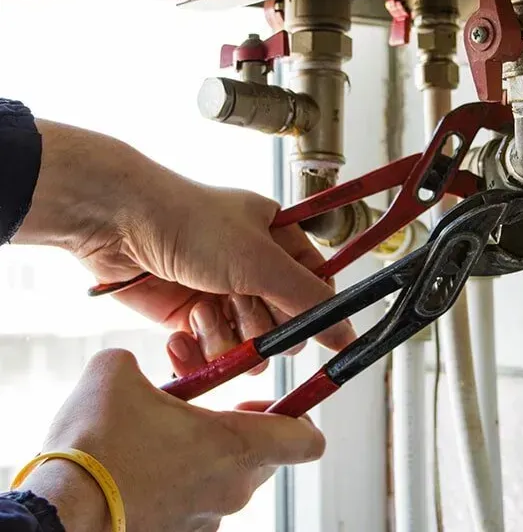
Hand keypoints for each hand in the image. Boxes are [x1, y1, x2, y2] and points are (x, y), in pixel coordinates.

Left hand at [13, 120, 354, 374]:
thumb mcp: (261, 261)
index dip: (311, 313)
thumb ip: (308, 301)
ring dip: (227, 338)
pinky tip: (182, 334)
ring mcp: (222, 295)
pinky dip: (199, 353)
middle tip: (241, 305)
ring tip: (203, 311)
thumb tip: (347, 334)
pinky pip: (212, 355)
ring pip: (249, 346)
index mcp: (279, 242)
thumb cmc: (191, 224)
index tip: (301, 326)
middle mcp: (254, 270)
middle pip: (284, 325)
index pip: (316, 289)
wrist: (118, 224)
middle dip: (262, 327)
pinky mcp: (190, 318)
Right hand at [19, 350, 324, 531]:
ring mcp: (207, 521)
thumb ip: (138, 363)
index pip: (307, 440)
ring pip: (228, 482)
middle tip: (212, 415)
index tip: (289, 402)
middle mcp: (233, 489)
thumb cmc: (95, 447)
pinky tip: (144, 473)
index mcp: (237, 445)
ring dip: (208, 460)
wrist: (56, 516)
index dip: (303, 417)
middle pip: (268, 457)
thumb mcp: (116, 375)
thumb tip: (129, 367)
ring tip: (164, 443)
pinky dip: (181, 487)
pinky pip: (195, 506)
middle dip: (246, 432)